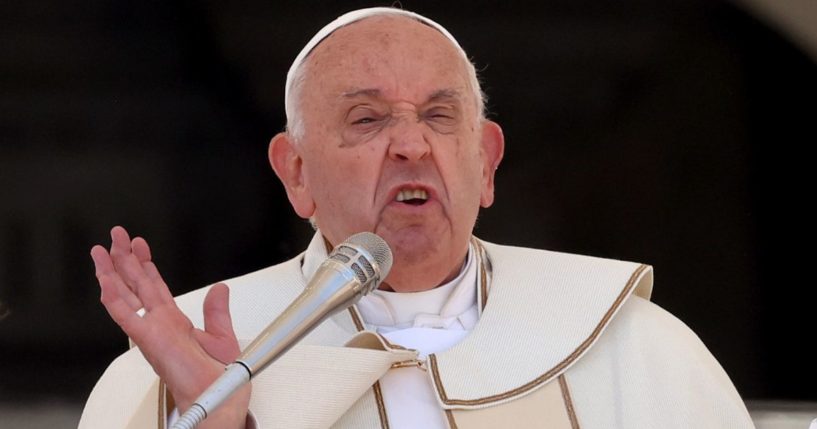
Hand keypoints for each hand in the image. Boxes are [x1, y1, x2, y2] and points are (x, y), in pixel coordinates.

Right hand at [91, 226, 249, 427]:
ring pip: (125, 295)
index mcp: (174, 323)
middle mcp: (159, 325)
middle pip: (136, 284)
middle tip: (116, 235)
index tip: (139, 244)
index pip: (155, 287)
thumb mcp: (222, 337)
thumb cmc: (217, 379)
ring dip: (112, 272)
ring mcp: (152, 331)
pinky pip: (126, 317)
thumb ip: (217, 312)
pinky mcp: (149, 340)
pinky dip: (114, 298)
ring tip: (102, 250)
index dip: (146, 263)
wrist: (219, 399)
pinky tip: (105, 281)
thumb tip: (220, 288)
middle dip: (125, 258)